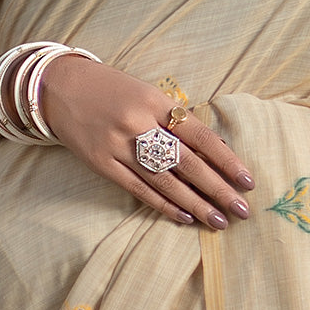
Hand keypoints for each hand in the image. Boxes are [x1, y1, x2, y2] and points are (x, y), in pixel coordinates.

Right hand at [39, 54, 253, 228]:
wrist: (61, 88)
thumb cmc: (113, 90)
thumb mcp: (147, 93)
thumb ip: (175, 119)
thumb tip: (213, 153)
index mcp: (155, 101)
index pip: (200, 135)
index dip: (226, 160)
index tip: (248, 180)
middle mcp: (138, 124)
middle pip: (186, 163)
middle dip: (217, 189)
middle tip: (241, 210)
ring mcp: (118, 146)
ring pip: (164, 181)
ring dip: (194, 204)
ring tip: (217, 221)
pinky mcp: (102, 164)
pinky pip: (138, 189)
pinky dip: (163, 205)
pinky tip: (183, 217)